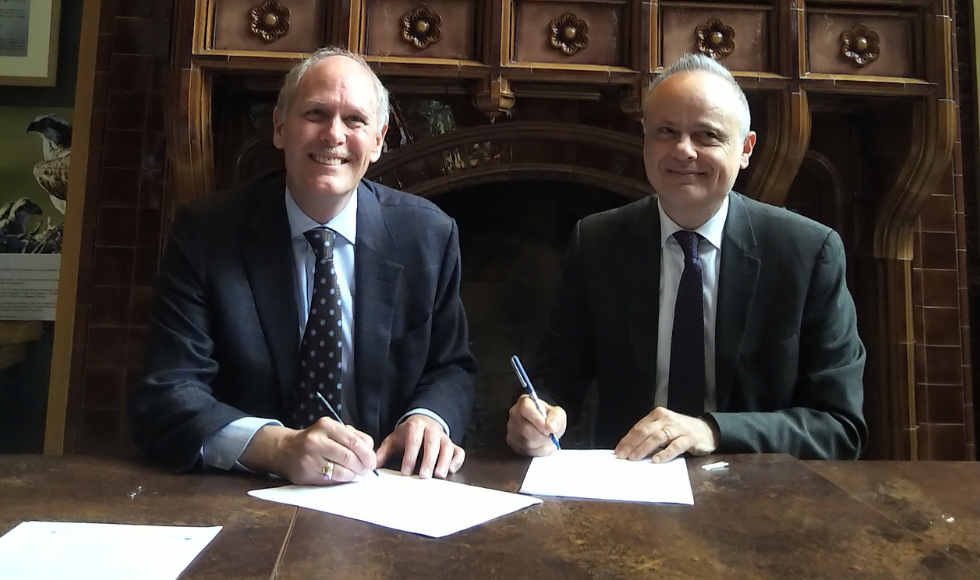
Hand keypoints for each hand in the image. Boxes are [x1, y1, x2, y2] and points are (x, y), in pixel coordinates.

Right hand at [239, 421, 376, 484]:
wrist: (284, 450)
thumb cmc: (315, 440)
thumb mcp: (332, 430)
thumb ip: (353, 437)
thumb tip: (372, 452)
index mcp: (327, 425)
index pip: (355, 441)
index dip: (368, 453)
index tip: (373, 461)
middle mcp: (317, 440)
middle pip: (350, 457)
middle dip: (363, 466)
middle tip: (367, 470)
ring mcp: (310, 458)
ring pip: (342, 471)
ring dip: (354, 474)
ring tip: (356, 473)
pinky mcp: (307, 473)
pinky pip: (332, 480)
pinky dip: (343, 479)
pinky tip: (343, 476)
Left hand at [375, 414, 464, 478]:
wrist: (423, 422)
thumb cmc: (407, 435)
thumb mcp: (394, 439)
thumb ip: (384, 451)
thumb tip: (372, 464)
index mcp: (416, 426)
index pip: (414, 441)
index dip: (410, 456)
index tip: (406, 471)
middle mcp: (432, 430)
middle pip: (432, 444)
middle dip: (428, 460)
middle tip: (424, 476)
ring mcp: (444, 437)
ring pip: (447, 447)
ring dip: (444, 461)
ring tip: (439, 475)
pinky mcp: (453, 445)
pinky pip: (459, 452)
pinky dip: (457, 461)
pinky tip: (451, 470)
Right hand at [506, 394, 565, 455]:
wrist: (545, 428)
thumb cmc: (548, 419)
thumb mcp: (558, 414)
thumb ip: (557, 417)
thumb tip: (551, 426)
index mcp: (525, 403)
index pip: (526, 409)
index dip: (536, 419)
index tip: (547, 428)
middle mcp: (515, 414)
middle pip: (525, 429)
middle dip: (542, 436)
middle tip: (551, 436)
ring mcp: (511, 429)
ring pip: (526, 442)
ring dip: (542, 444)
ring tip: (548, 440)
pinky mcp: (512, 443)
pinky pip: (526, 451)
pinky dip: (539, 451)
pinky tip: (543, 446)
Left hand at [614, 407, 717, 462]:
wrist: (707, 431)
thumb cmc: (680, 431)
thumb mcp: (664, 428)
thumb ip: (650, 436)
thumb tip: (630, 450)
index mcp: (658, 415)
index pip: (639, 427)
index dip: (627, 439)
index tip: (618, 451)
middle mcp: (667, 419)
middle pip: (646, 431)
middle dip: (632, 444)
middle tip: (623, 456)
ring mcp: (678, 428)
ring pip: (658, 437)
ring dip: (645, 448)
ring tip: (635, 458)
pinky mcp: (689, 438)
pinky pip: (676, 445)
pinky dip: (665, 453)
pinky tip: (656, 460)